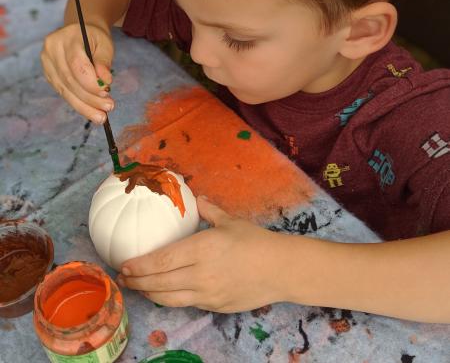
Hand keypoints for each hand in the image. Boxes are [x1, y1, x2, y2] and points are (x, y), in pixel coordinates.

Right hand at [41, 22, 114, 123]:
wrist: (80, 33)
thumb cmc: (95, 37)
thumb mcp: (105, 43)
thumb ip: (104, 61)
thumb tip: (105, 81)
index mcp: (67, 38)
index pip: (76, 64)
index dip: (90, 83)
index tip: (106, 93)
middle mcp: (52, 50)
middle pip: (70, 80)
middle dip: (90, 98)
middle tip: (108, 108)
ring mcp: (47, 63)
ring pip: (65, 90)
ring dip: (84, 106)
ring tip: (101, 116)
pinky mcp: (49, 74)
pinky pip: (63, 92)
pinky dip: (78, 104)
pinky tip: (91, 111)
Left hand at [117, 196, 285, 312]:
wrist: (280, 269)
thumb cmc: (255, 240)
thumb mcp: (230, 221)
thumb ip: (209, 211)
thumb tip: (196, 199)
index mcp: (202, 249)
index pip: (162, 261)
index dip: (139, 265)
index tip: (124, 265)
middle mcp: (200, 274)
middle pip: (160, 283)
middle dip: (137, 282)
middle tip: (123, 278)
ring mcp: (207, 295)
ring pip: (169, 299)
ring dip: (150, 294)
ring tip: (138, 288)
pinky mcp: (215, 307)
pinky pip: (187, 304)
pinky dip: (171, 299)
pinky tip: (165, 293)